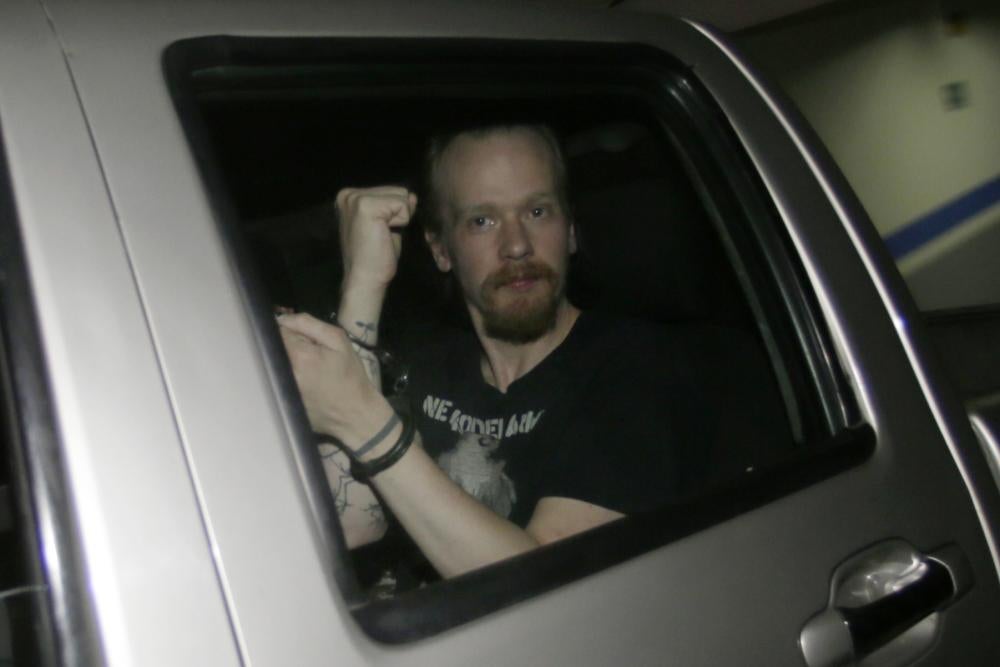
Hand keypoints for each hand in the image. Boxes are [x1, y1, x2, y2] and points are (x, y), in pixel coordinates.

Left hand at [278, 312, 394, 449]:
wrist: (356, 414)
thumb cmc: (350, 376)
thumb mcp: (339, 341)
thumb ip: (308, 324)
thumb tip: (283, 318)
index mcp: (298, 356)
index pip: (278, 330)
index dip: (292, 330)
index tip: (306, 338)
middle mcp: (283, 373)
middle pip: (274, 347)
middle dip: (288, 345)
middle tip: (310, 354)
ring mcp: (280, 389)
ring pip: (273, 363)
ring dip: (287, 361)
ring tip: (309, 370)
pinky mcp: (281, 401)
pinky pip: (276, 380)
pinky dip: (287, 377)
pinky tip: (305, 383)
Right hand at [336, 186, 416, 292]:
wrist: (365, 278)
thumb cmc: (376, 256)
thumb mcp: (389, 225)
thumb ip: (397, 208)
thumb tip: (412, 195)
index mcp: (350, 196)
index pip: (391, 191)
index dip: (394, 213)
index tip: (378, 232)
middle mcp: (349, 193)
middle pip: (398, 190)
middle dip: (397, 214)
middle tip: (380, 235)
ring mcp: (355, 198)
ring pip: (402, 196)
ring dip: (399, 218)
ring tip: (381, 234)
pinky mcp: (366, 205)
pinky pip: (403, 205)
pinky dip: (401, 222)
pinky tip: (384, 235)